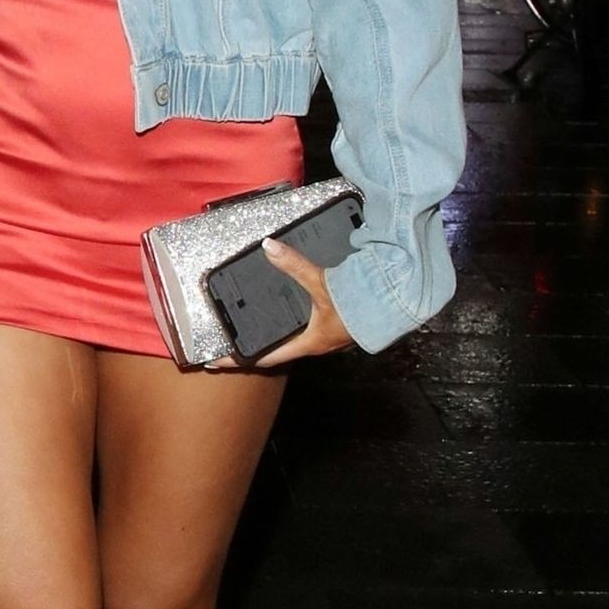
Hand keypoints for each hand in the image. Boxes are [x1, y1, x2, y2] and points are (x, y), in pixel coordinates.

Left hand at [205, 237, 353, 370]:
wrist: (391, 303)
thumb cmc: (358, 304)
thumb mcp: (320, 284)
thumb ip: (294, 265)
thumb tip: (268, 248)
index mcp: (307, 343)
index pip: (265, 357)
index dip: (239, 358)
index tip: (217, 361)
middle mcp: (314, 344)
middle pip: (277, 350)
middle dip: (254, 345)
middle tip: (231, 340)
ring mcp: (325, 336)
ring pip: (291, 338)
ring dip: (274, 335)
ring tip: (254, 326)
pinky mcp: (334, 325)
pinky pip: (306, 327)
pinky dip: (292, 322)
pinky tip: (289, 310)